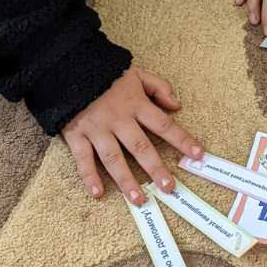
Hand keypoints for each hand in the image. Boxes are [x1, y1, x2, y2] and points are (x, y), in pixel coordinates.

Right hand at [62, 66, 201, 202]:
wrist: (67, 67)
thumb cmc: (105, 73)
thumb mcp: (136, 73)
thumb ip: (158, 87)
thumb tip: (177, 105)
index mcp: (135, 104)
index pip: (164, 125)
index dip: (182, 140)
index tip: (198, 154)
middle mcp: (118, 119)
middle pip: (141, 147)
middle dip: (156, 169)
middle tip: (169, 188)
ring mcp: (97, 129)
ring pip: (114, 159)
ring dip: (126, 181)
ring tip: (139, 199)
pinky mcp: (76, 134)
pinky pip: (83, 159)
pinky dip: (89, 176)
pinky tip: (98, 193)